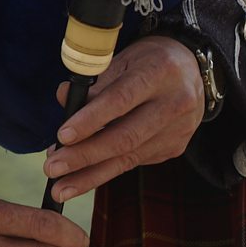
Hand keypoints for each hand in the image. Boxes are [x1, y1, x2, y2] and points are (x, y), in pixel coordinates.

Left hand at [45, 35, 203, 202]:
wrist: (193, 71)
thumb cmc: (149, 62)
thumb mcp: (124, 60)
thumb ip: (95, 81)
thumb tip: (62, 98)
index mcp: (160, 72)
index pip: (122, 100)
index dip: (91, 120)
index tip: (63, 136)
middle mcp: (175, 102)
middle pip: (126, 137)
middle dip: (85, 156)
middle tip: (52, 168)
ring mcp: (178, 129)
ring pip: (129, 157)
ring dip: (91, 174)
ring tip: (61, 187)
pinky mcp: (175, 147)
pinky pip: (136, 161)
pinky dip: (107, 170)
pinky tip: (83, 177)